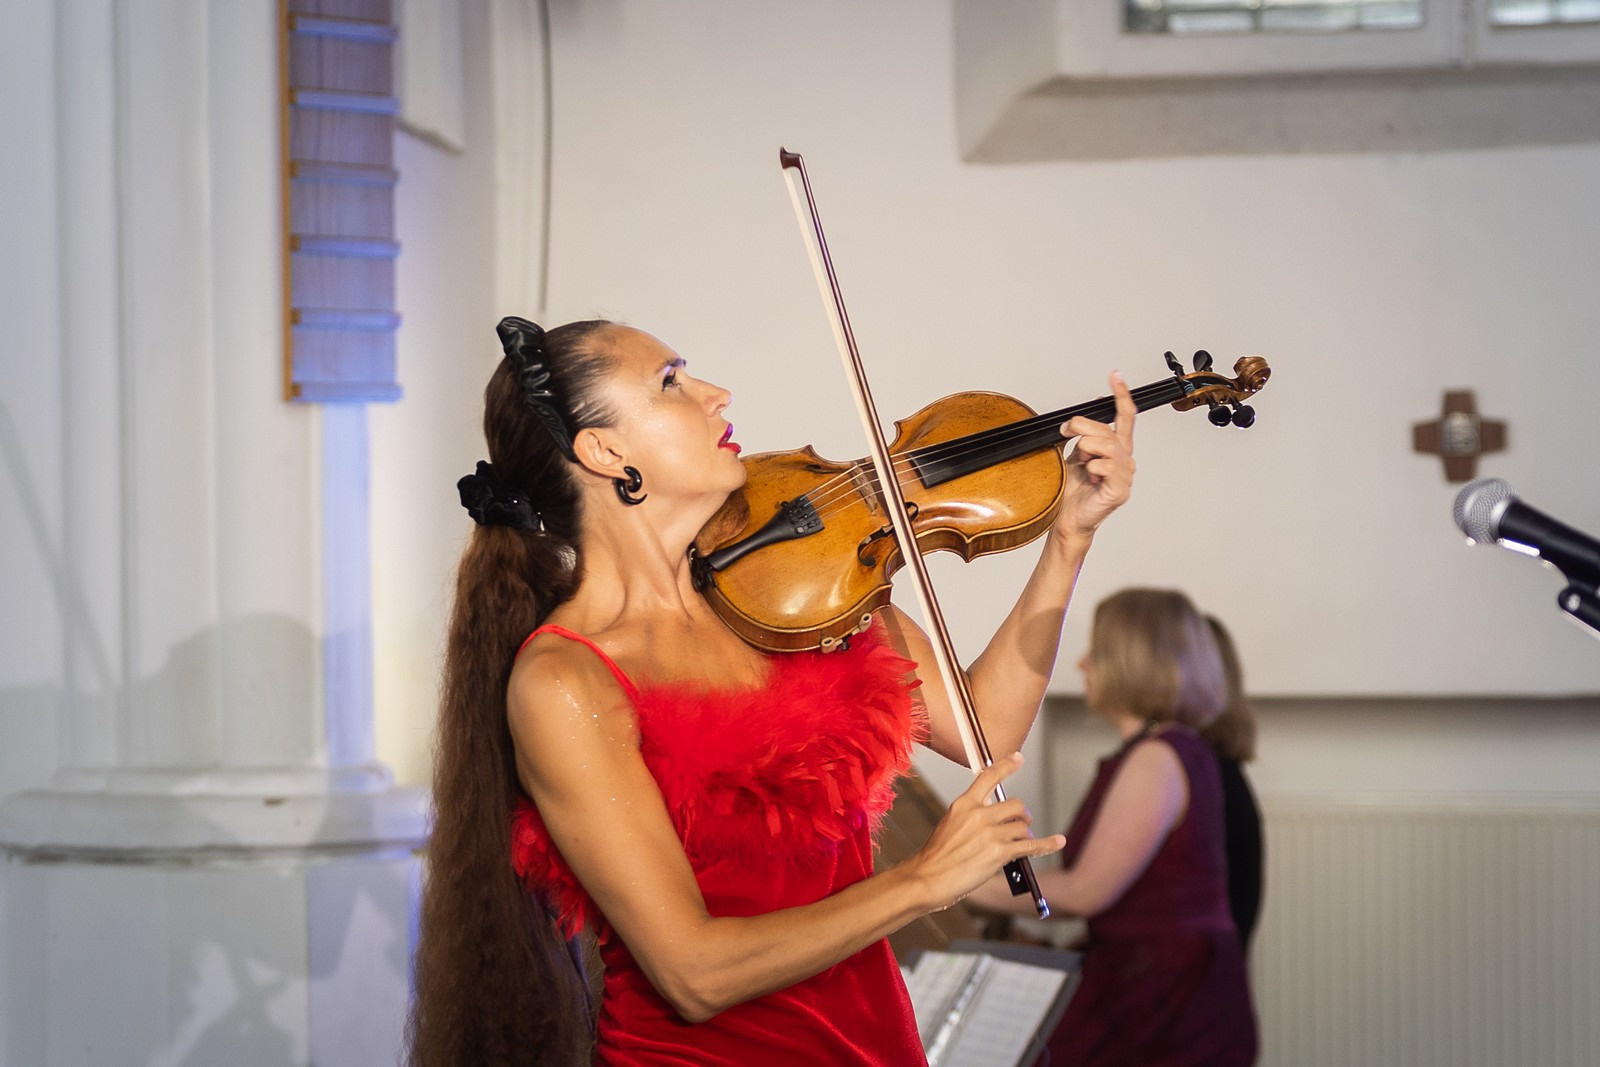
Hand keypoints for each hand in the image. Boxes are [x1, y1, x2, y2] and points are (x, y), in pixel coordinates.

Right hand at [906, 754, 1064, 911]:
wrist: (929, 878)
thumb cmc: (937, 857)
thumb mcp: (950, 824)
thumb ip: (972, 816)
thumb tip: (996, 817)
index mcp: (964, 804)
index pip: (989, 777)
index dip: (1007, 766)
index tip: (1018, 758)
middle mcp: (979, 814)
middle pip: (1016, 804)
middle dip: (1021, 815)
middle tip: (1020, 824)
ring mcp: (990, 833)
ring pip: (1023, 827)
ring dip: (1025, 836)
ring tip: (1019, 845)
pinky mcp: (1000, 852)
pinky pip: (1031, 846)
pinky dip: (1047, 844)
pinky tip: (1057, 841)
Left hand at [1053, 371, 1135, 541]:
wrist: (1067, 517)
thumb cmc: (1072, 488)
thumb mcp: (1076, 453)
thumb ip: (1084, 434)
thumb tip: (1084, 413)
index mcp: (1116, 448)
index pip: (1124, 416)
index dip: (1121, 395)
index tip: (1115, 376)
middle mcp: (1124, 459)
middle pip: (1106, 428)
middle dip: (1081, 427)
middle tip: (1066, 432)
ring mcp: (1124, 475)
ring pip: (1105, 444)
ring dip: (1085, 450)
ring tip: (1081, 463)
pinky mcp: (1120, 490)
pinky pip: (1103, 466)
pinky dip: (1090, 469)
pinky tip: (1088, 478)